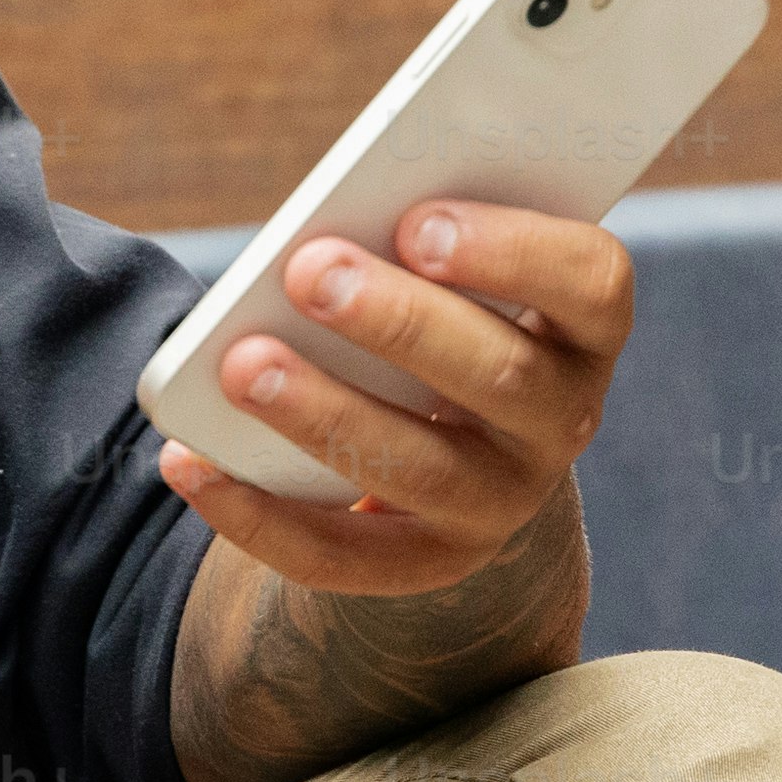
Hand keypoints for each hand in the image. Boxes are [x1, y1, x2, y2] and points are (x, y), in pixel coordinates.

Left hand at [152, 199, 630, 596]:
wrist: (455, 441)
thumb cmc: (441, 308)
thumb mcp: (452, 270)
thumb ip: (415, 240)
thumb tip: (323, 237)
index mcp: (585, 325)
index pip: (591, 281)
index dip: (512, 249)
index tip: (416, 220)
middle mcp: (563, 419)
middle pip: (501, 374)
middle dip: (399, 321)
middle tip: (306, 271)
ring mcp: (501, 500)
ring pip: (422, 467)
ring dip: (325, 412)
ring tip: (240, 363)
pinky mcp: (429, 561)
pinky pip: (344, 556)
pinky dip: (258, 514)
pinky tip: (189, 464)